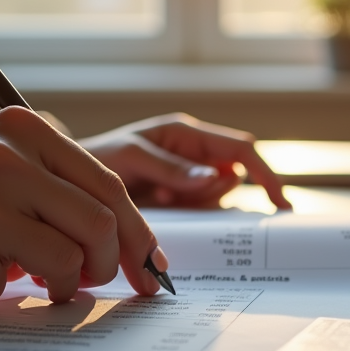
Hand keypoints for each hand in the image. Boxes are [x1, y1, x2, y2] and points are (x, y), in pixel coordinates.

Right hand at [0, 107, 168, 310]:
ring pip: (68, 262)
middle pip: (100, 224)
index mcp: (21, 129)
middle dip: (112, 265)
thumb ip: (53, 184)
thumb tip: (125, 237)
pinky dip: (1, 296)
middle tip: (100, 283)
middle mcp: (4, 159)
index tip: (152, 268)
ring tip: (38, 285)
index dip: (138, 234)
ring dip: (63, 287)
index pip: (109, 185)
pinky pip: (11, 291)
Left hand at [80, 113, 291, 209]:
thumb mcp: (131, 158)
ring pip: (219, 197)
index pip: (242, 149)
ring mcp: (188, 177)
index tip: (279, 203)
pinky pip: (202, 211)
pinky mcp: (179, 198)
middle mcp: (194, 154)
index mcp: (187, 134)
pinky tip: (162, 208)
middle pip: (235, 176)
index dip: (265, 174)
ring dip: (200, 206)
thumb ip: (172, 168)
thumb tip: (218, 176)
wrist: (70, 181)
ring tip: (161, 201)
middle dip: (219, 194)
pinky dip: (190, 216)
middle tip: (181, 201)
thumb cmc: (97, 159)